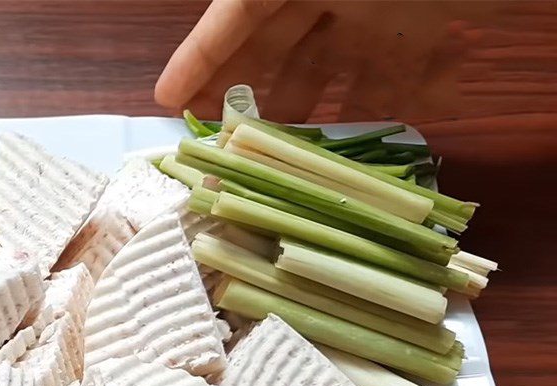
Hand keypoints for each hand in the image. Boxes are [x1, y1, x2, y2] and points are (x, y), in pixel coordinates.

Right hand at [155, 1, 500, 123]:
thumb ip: (257, 9)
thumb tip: (219, 36)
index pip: (235, 17)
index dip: (199, 59)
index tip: (167, 102)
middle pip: (277, 50)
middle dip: (248, 98)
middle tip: (219, 146)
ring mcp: (379, 15)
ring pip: (329, 76)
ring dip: (305, 120)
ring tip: (278, 164)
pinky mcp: (424, 36)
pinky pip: (393, 82)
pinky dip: (375, 115)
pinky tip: (357, 150)